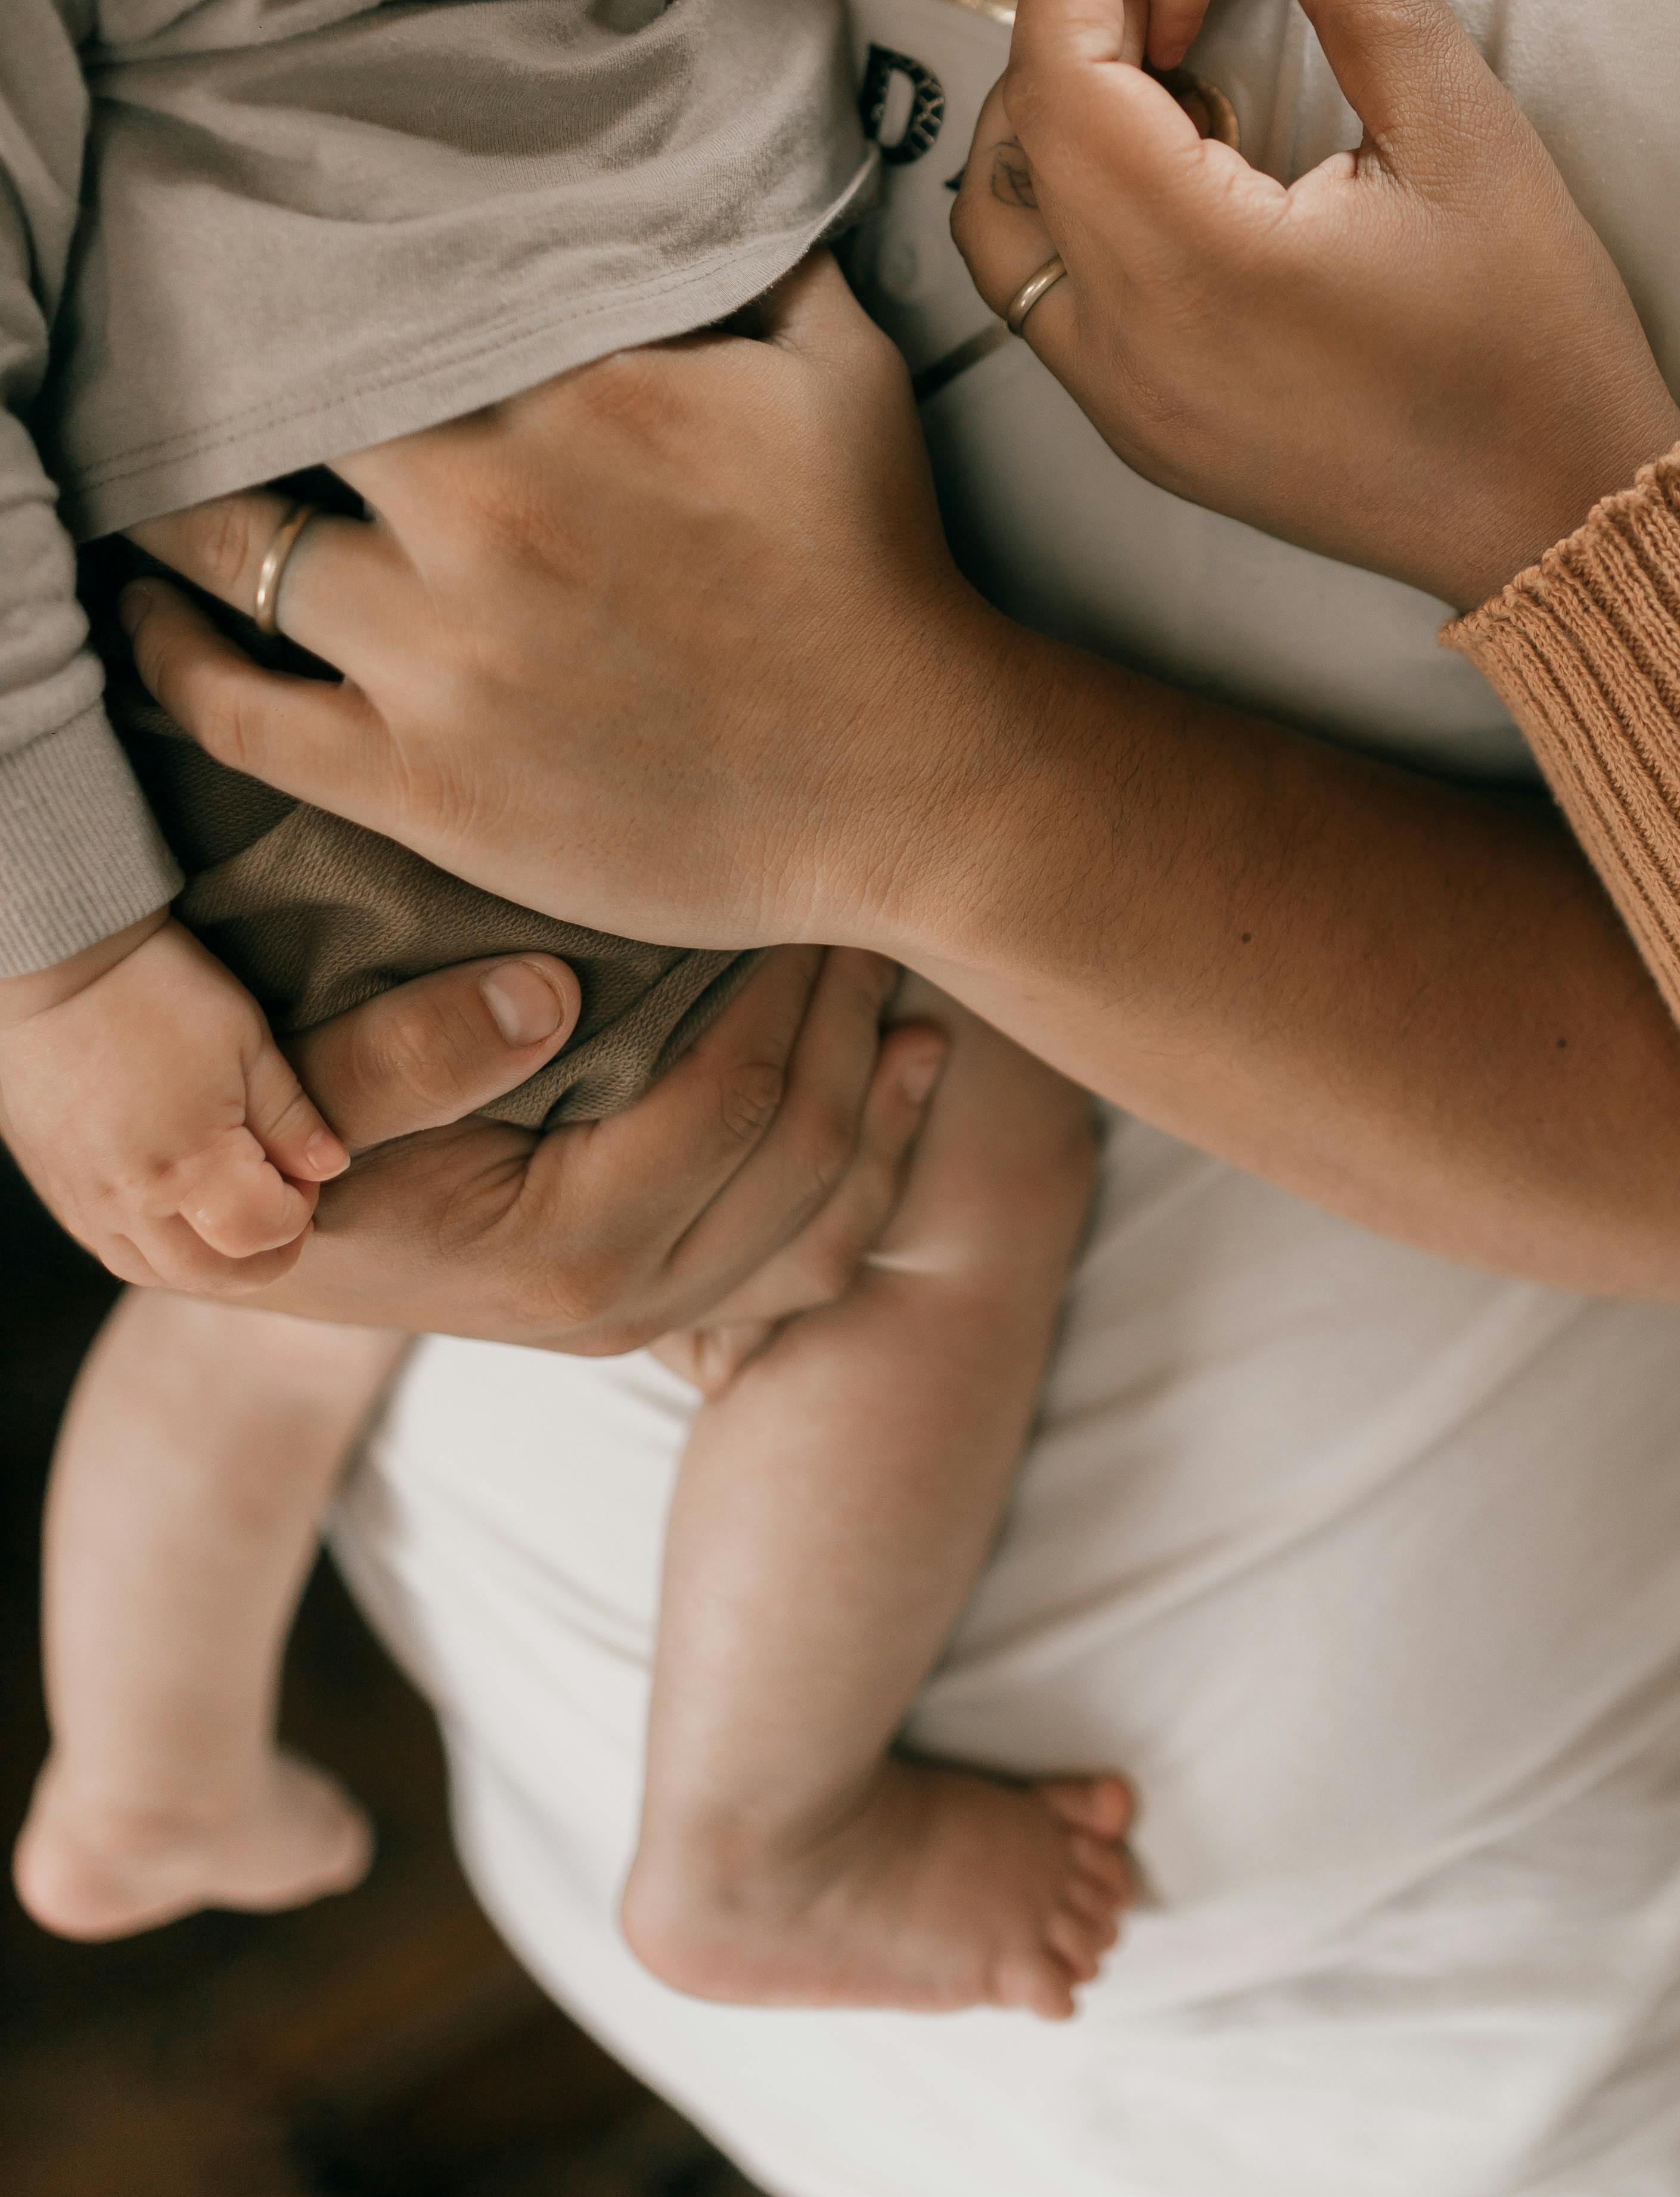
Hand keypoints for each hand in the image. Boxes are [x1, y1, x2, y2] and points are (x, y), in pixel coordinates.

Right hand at [0, 914, 348, 1289]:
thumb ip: (293, 1117)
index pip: (261, 1235)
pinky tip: (184, 1210)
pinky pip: (114, 1252)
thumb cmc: (158, 991)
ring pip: (160, 1274)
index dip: (300, 1211)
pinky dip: (161, 1250)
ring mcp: (87, 1203)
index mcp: (186, 1166)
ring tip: (238, 1210)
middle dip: (266, 1253)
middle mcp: (130, 1202)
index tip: (306, 1170)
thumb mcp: (247, 1043)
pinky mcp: (60, 1191)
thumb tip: (331, 1166)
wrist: (56, 963)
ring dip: (213, 1261)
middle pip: (214, 1276)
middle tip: (286, 1203)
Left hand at [119, 258, 992, 958]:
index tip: (278, 273)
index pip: (379, 303)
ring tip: (153, 489)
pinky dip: (171, 663)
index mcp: (572, 395)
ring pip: (229, 552)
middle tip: (189, 379)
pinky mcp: (418, 783)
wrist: (912, 781)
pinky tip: (157, 628)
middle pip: (273, 413)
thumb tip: (708, 168)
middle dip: (224, 387)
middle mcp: (485, 510)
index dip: (310, 283)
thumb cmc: (879, 574)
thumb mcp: (845, 371)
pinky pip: (231, 710)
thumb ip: (760, 258)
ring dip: (178, 517)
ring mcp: (440, 654)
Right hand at [172, 945, 949, 1352]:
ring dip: (882, 1098)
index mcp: (562, 1249)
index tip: (804, 882)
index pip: (732, 1102)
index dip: (783, 989)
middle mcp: (626, 1301)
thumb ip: (409, 1053)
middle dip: (846, 1023)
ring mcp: (652, 1314)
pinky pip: (808, 1255)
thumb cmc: (274, 1142)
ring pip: (829, 1218)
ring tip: (912, 992)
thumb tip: (550, 994)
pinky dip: (872, 1163)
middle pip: (802, 1154)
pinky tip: (903, 1072)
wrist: (251, 1239)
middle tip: (869, 903)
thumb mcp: (304, 1091)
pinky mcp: (662, 1302)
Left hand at [950, 0, 1679, 616]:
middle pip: (1017, 138)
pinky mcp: (1142, 432)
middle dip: (1070, 19)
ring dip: (1050, 124)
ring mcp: (1122, 403)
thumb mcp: (1466, 138)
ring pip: (1001, 229)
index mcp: (1197, 266)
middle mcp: (1126, 348)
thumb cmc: (1531, 342)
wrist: (1554, 517)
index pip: (1062, 70)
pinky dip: (1075, 210)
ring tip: (1166, 71)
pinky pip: (1049, 299)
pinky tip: (1180, 171)